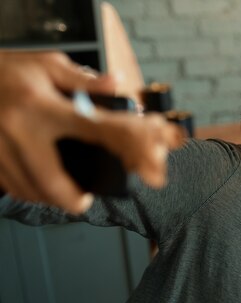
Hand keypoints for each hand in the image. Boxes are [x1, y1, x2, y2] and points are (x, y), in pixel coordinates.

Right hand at [0, 50, 184, 213]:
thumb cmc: (8, 71)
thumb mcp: (47, 65)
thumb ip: (84, 79)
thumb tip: (117, 84)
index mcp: (42, 105)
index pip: (90, 129)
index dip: (117, 148)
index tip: (132, 167)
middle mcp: (18, 129)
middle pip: (50, 180)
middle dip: (71, 199)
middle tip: (84, 202)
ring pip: (28, 189)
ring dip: (50, 198)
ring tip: (66, 196)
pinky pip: (10, 186)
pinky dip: (28, 193)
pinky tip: (39, 189)